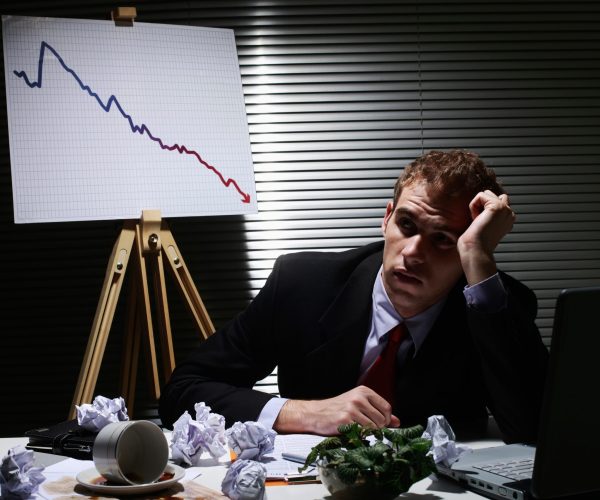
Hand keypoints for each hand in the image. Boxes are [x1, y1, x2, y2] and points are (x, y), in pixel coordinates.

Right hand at [273, 386, 400, 434]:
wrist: (315, 414)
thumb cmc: (337, 410)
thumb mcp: (359, 405)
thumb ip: (378, 412)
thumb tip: (397, 421)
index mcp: (364, 391)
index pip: (387, 407)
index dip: (386, 419)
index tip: (379, 424)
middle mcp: (359, 397)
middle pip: (382, 419)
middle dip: (377, 428)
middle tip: (365, 429)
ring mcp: (352, 408)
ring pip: (374, 427)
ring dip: (368, 433)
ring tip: (357, 430)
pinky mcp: (345, 420)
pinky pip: (363, 433)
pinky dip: (360, 436)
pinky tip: (351, 432)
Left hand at [457, 190, 515, 284]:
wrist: (475, 250)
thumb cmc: (475, 242)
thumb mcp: (484, 224)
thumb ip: (488, 212)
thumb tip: (485, 198)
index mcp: (508, 219)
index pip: (498, 200)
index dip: (484, 209)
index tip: (482, 225)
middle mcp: (509, 214)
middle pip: (491, 194)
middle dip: (481, 205)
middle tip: (480, 222)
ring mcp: (505, 209)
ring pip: (486, 193)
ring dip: (477, 205)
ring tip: (478, 221)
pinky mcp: (497, 206)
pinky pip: (480, 195)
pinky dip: (473, 206)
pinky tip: (476, 219)